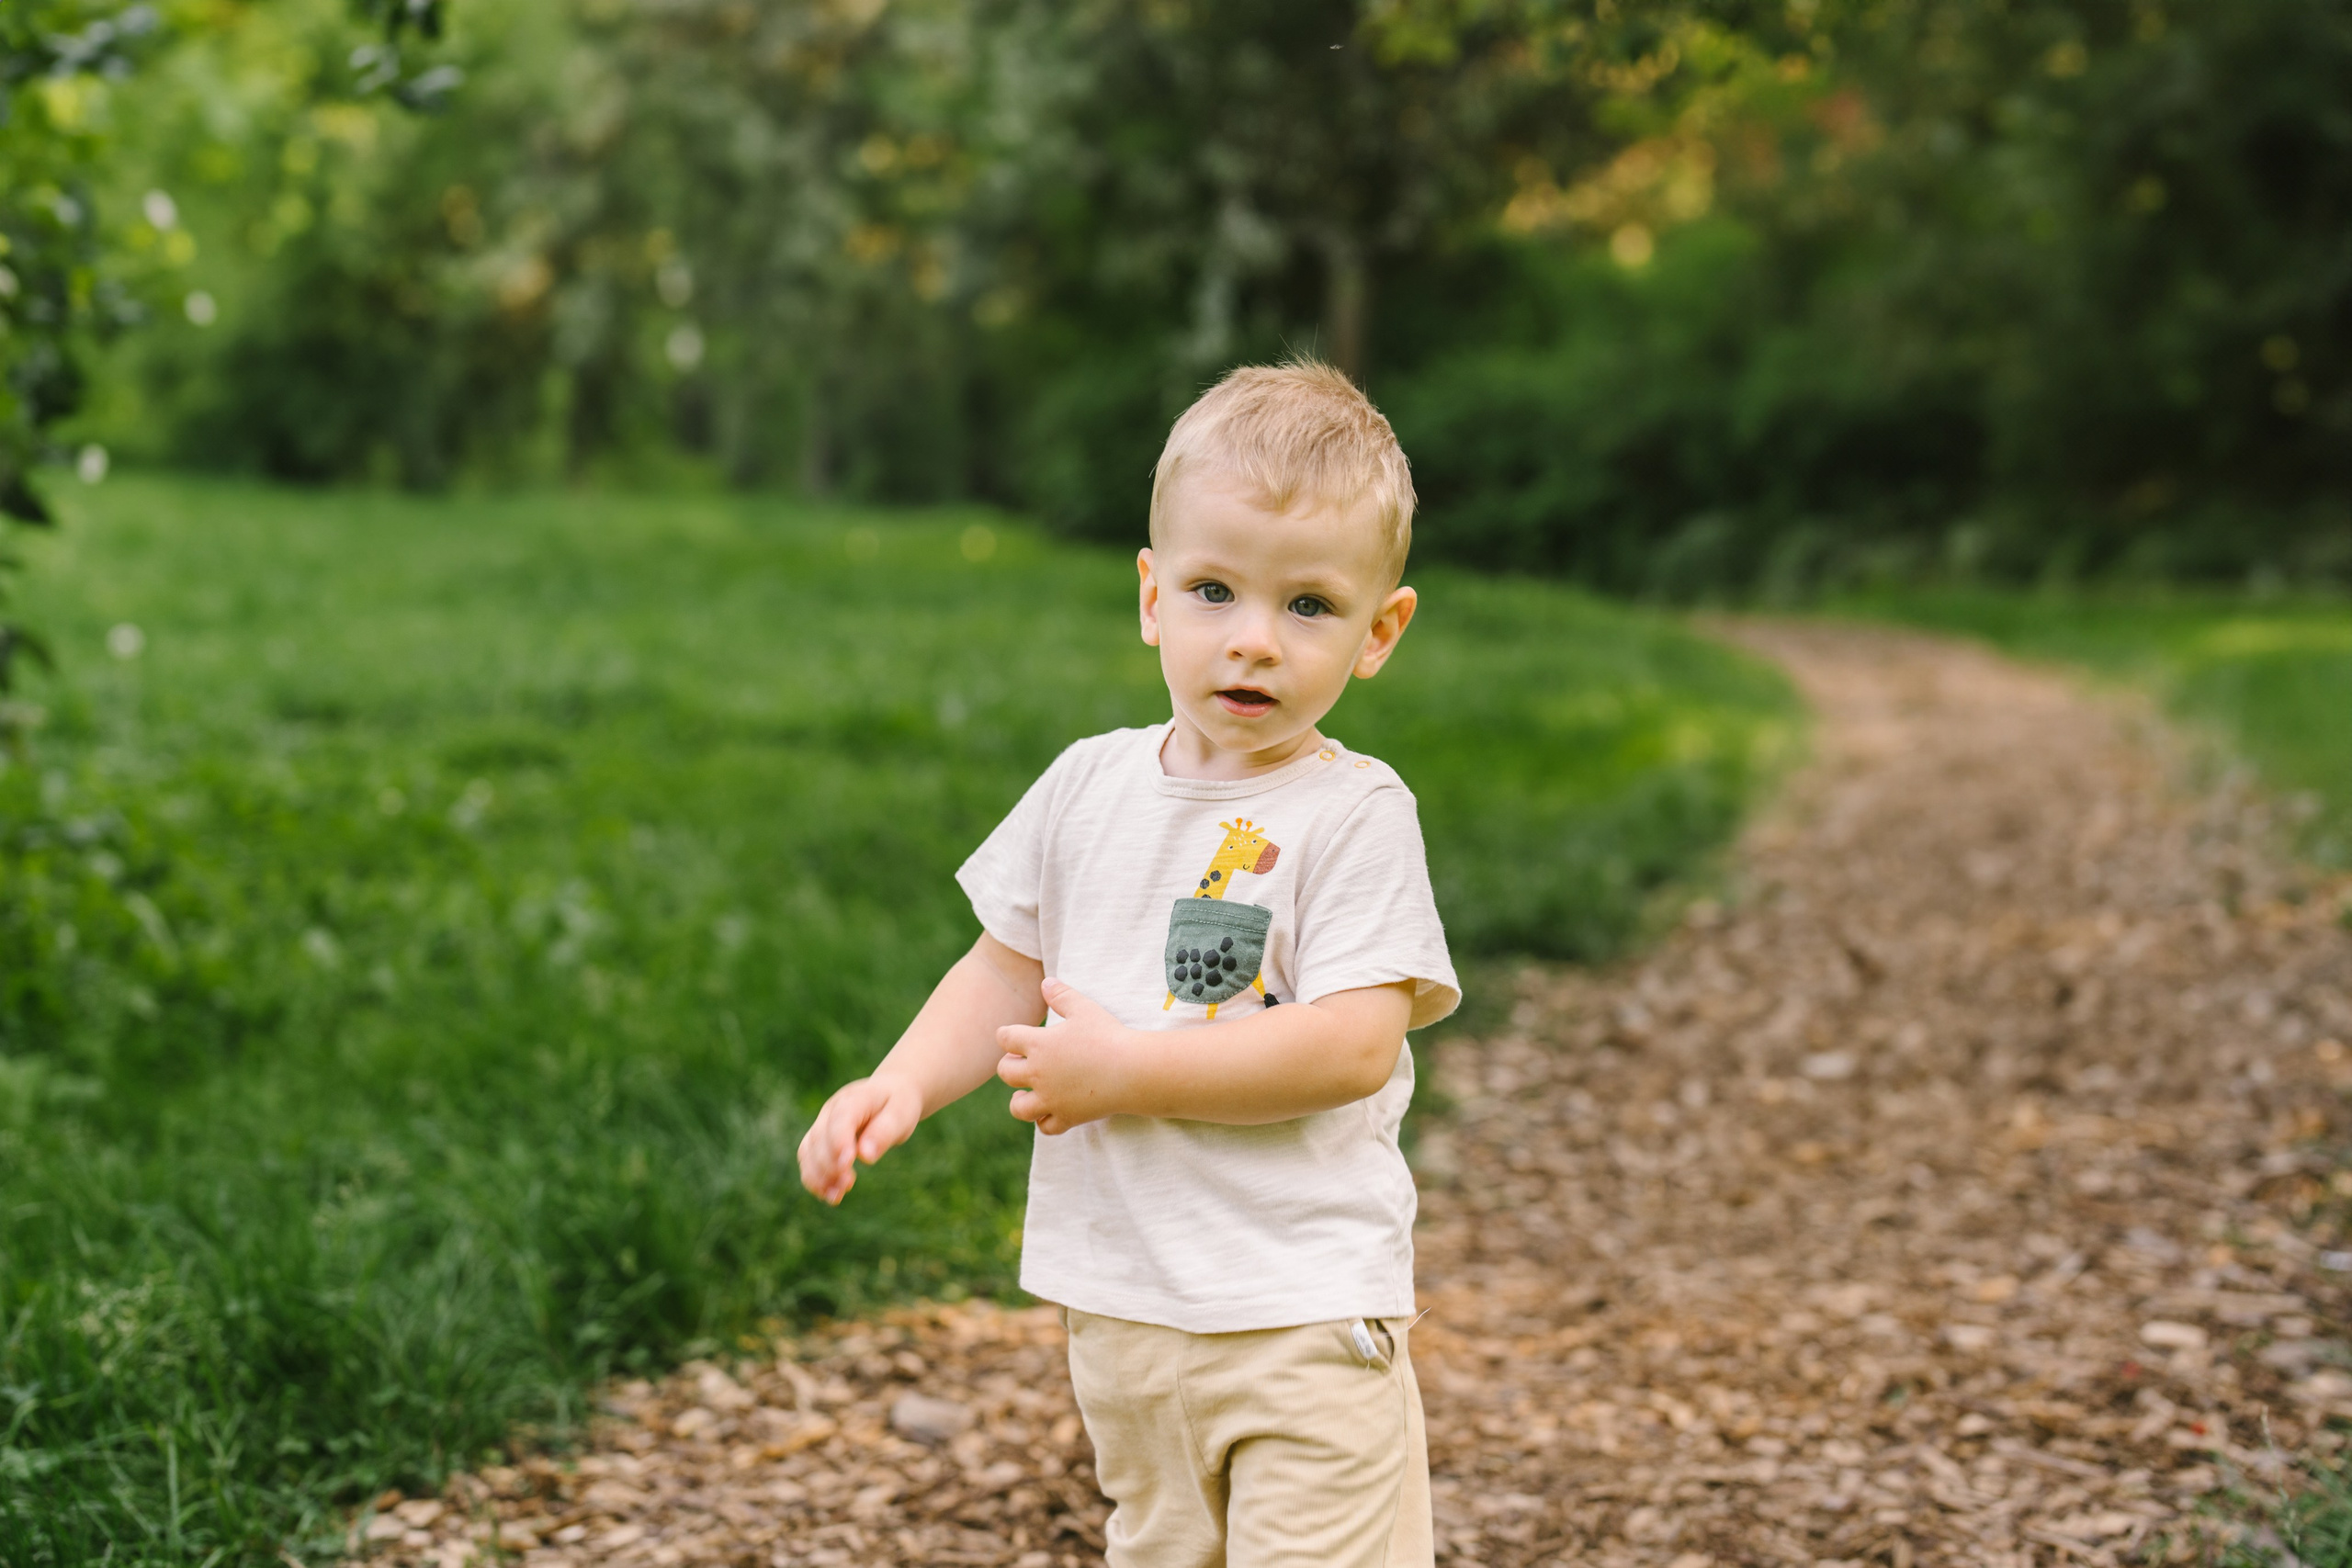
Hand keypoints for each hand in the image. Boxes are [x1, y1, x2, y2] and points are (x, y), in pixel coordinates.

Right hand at [797, 1073, 923, 1204]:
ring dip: (818, 1176)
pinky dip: (815, 1179)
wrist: (890, 1094)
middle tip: (849, 1184)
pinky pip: (808, 1159)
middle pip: (819, 1137)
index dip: (840, 1141)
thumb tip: (866, 1156)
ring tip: (836, 1196)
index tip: (847, 1164)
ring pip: (808, 1150)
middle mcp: (832, 1109)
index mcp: (856, 1098)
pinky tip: (830, 1195)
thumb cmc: (897, 1105)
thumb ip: (884, 1133)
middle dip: (830, 1165)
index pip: (841, 1118)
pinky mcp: (819, 1138)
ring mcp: (822, 1123)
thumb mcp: (901, 1115)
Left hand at [996, 979, 1133, 1133]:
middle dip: (1007, 1066)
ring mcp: (1051, 1099)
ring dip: (1018, 1100)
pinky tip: (1049, 1111)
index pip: (1006, 1038)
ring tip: (1025, 1093)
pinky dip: (1043, 1121)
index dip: (1006, 1035)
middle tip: (1018, 1062)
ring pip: (1018, 1107)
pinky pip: (1046, 1126)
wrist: (1132, 1070)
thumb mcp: (1084, 1009)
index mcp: (1039, 1044)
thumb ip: (1062, 996)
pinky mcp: (1068, 1117)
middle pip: (1005, 1073)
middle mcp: (1038, 1073)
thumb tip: (1045, 982)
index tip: (1011, 1035)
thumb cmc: (1109, 1036)